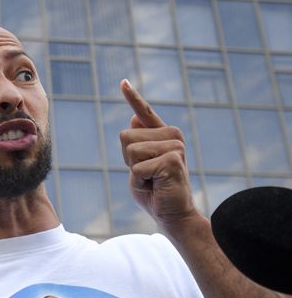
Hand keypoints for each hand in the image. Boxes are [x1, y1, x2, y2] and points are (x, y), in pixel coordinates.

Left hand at [119, 79, 199, 231]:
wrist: (173, 215)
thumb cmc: (155, 192)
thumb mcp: (139, 166)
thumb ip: (138, 143)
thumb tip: (133, 116)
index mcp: (162, 135)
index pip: (144, 112)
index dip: (133, 97)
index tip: (122, 82)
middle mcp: (171, 135)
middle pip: (125, 136)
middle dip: (128, 160)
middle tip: (147, 174)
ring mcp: (175, 146)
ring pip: (130, 151)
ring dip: (135, 171)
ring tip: (152, 179)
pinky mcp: (172, 160)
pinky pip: (137, 167)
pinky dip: (140, 181)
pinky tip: (156, 185)